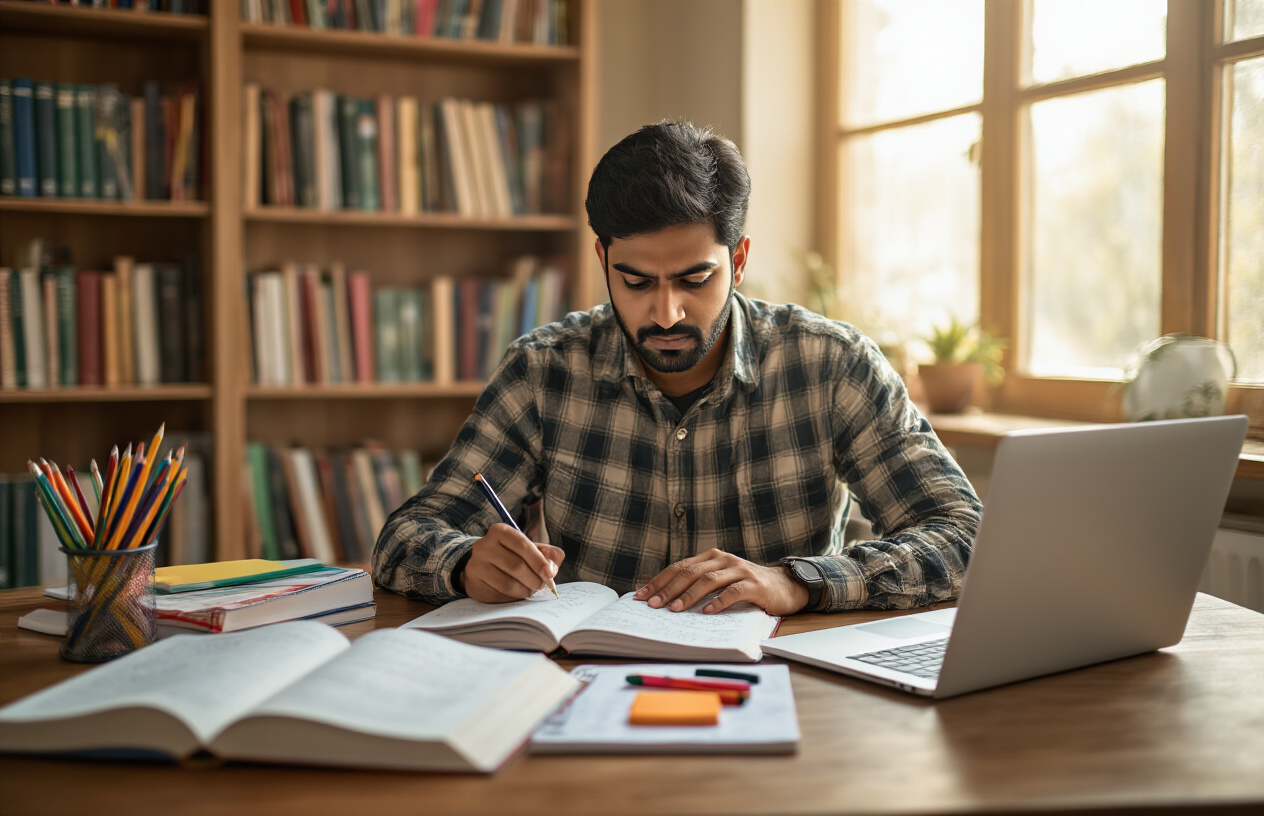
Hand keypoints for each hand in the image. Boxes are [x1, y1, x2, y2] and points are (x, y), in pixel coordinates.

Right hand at [459, 524, 563, 602]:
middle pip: (516, 566)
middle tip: (542, 585)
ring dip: (525, 590)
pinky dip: (512, 598)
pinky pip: (498, 596)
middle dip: (534, 579)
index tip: (549, 574)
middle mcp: (484, 546)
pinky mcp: (473, 584)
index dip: (539, 561)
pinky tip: (516, 593)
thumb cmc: (510, 554)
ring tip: (530, 590)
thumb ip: (547, 554)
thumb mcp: (528, 548)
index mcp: (500, 531)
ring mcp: (476, 565)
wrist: (481, 565)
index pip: (523, 545)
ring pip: (507, 584)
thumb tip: (553, 566)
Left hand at [633, 548, 809, 615]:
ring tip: (674, 610)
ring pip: (709, 580)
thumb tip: (658, 592)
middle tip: (652, 604)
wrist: (785, 586)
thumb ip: (695, 583)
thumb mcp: (719, 581)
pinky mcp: (755, 585)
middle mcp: (724, 560)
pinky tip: (706, 612)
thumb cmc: (746, 586)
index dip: (659, 581)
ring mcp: (740, 570)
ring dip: (689, 596)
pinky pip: (734, 592)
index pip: (679, 567)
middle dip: (668, 589)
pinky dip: (718, 602)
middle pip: (690, 572)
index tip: (641, 596)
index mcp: (712, 557)